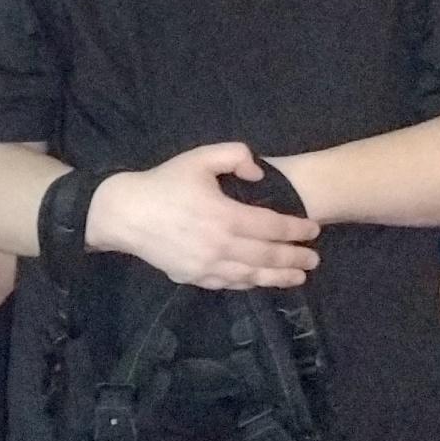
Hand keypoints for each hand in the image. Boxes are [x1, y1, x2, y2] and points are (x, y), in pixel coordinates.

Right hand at [91, 144, 319, 289]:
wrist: (125, 213)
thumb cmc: (163, 183)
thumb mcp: (199, 157)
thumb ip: (235, 155)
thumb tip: (259, 174)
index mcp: (226, 215)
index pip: (272, 226)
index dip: (296, 230)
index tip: (314, 230)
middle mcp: (221, 246)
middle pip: (268, 256)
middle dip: (295, 258)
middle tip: (314, 260)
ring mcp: (208, 266)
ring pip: (252, 275)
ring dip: (279, 277)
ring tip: (299, 278)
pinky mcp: (194, 277)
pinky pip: (230, 284)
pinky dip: (250, 283)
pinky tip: (261, 281)